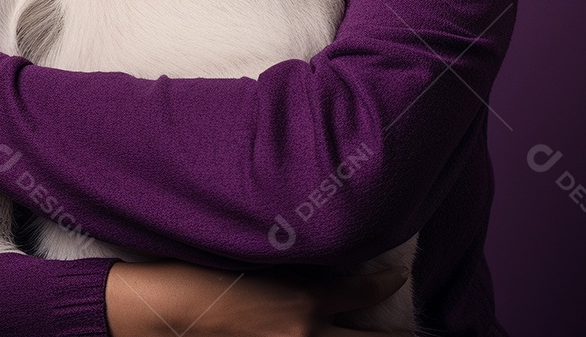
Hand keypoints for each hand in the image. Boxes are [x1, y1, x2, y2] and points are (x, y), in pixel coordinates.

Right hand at [105, 258, 411, 336]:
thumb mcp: (260, 256)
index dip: (387, 283)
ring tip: (387, 335)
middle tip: (413, 332)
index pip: (363, 292)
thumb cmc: (211, 270)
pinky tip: (335, 333)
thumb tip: (332, 258)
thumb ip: (300, 263)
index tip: (400, 274)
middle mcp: (306, 336)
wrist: (173, 310)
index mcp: (305, 304)